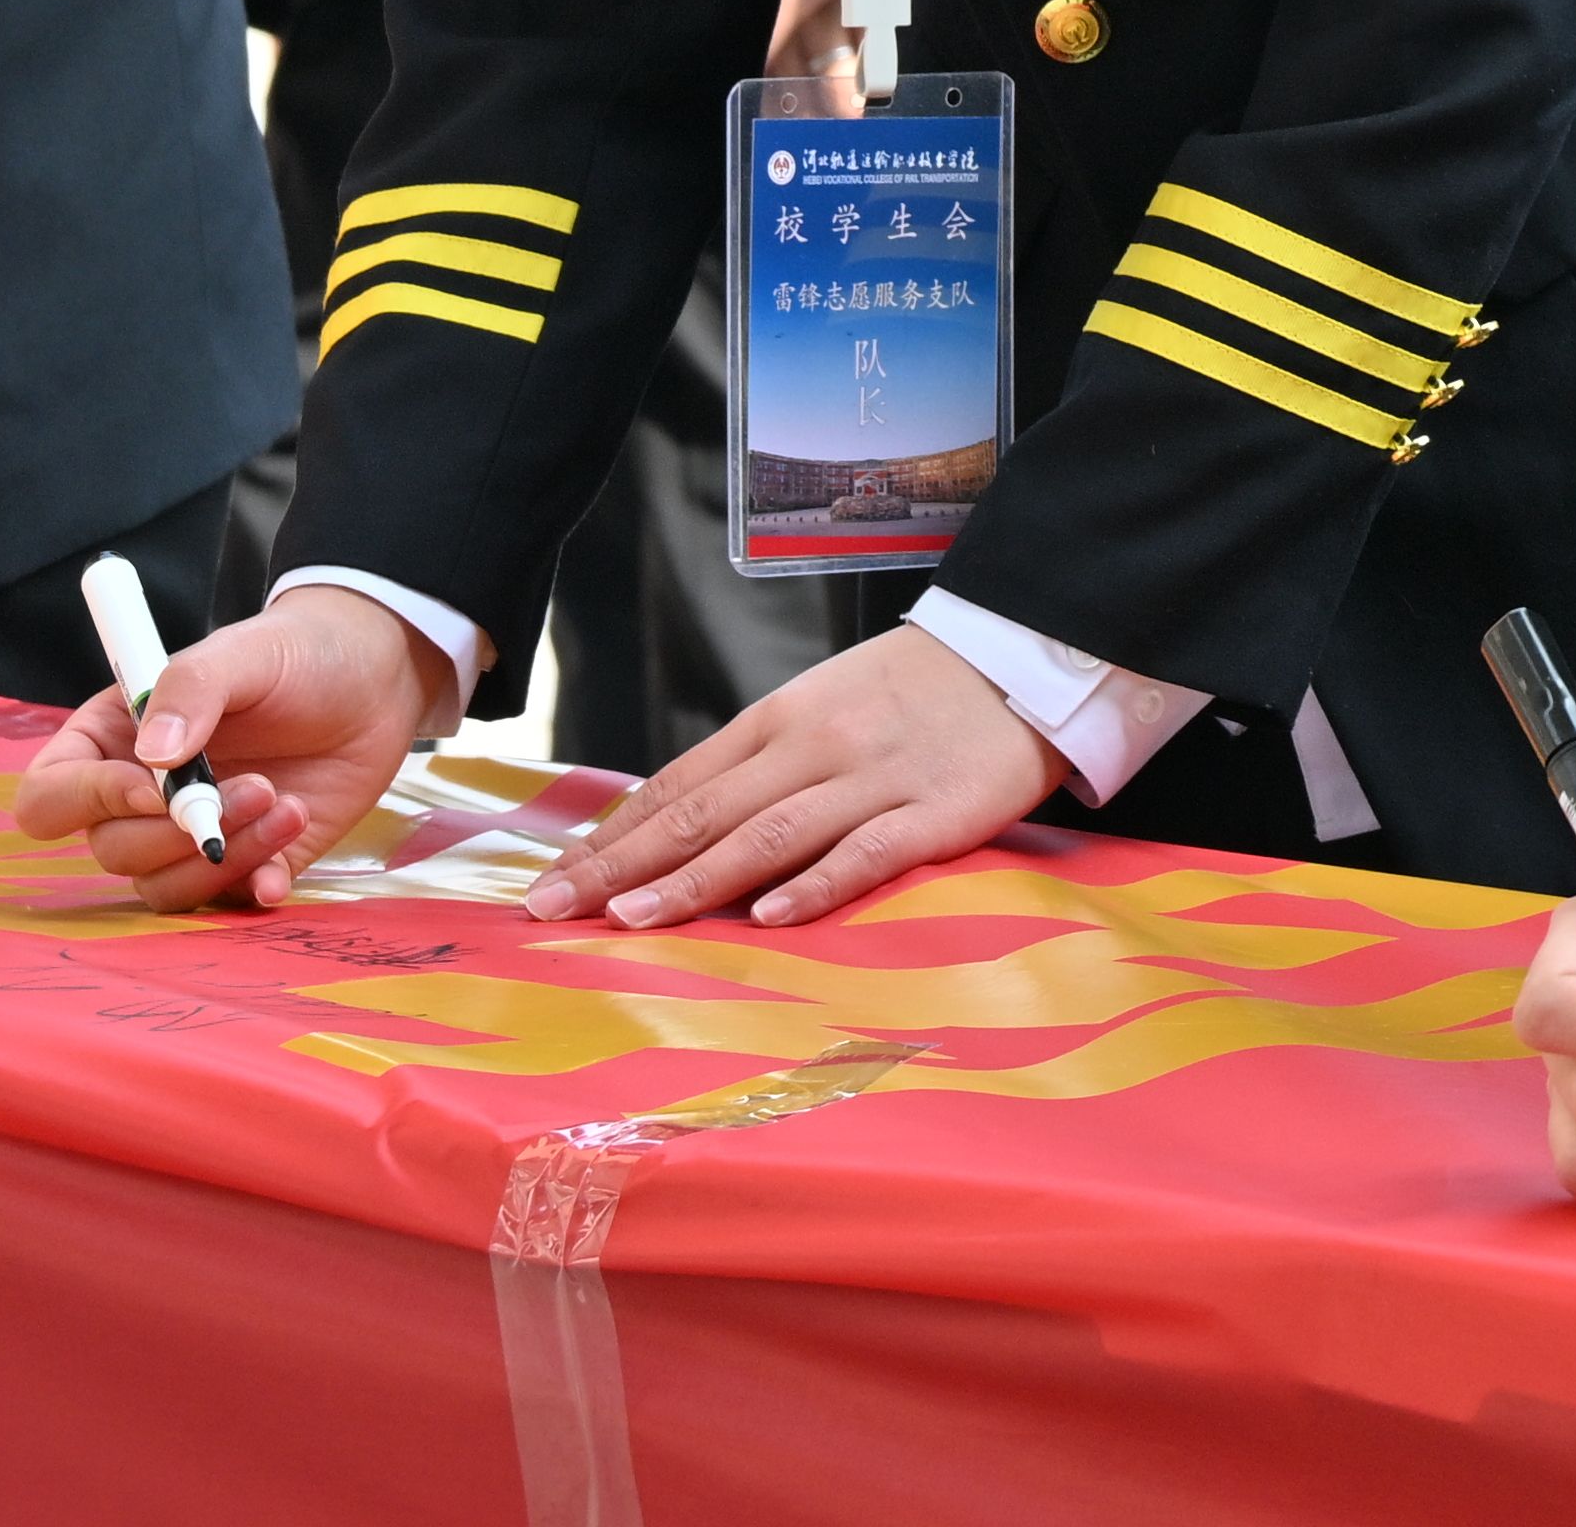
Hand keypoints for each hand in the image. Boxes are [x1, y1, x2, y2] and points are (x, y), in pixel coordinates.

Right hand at [10, 585, 452, 907]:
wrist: (375, 679)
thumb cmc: (296, 654)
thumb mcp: (244, 653)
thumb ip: (192, 691)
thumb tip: (153, 759)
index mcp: (111, 743)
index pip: (49, 798)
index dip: (87, 802)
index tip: (153, 786)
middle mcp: (139, 799)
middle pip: (112, 850)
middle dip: (180, 830)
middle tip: (258, 786)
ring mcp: (191, 835)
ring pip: (163, 886)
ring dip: (223, 859)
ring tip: (287, 805)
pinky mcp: (247, 858)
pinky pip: (227, 901)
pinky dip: (252, 889)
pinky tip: (284, 866)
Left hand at [522, 623, 1053, 927]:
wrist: (1024, 654)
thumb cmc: (914, 690)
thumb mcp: (822, 705)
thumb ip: (756, 762)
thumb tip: (671, 827)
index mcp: (778, 718)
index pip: (676, 786)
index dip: (611, 838)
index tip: (551, 884)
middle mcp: (814, 747)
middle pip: (703, 814)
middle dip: (621, 868)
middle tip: (553, 912)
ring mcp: (873, 780)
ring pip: (768, 836)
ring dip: (694, 881)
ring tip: (632, 920)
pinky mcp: (934, 813)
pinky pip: (866, 853)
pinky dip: (814, 885)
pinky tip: (768, 916)